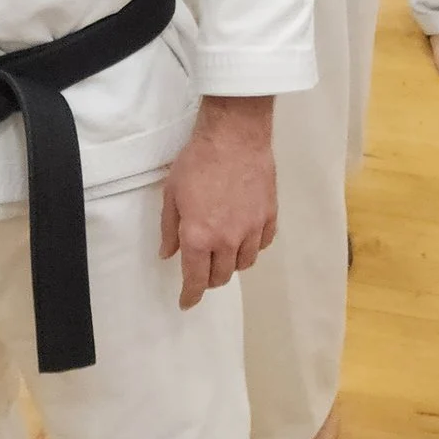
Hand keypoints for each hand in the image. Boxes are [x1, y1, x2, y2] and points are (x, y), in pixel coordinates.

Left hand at [160, 95, 275, 307]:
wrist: (234, 135)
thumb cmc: (197, 161)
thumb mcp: (172, 193)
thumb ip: (169, 228)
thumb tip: (168, 253)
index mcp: (198, 237)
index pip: (196, 280)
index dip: (190, 296)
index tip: (187, 303)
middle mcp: (227, 240)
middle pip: (221, 276)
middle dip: (209, 279)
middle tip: (202, 269)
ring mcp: (252, 229)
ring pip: (244, 263)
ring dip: (232, 264)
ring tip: (224, 252)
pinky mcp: (269, 215)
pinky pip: (263, 244)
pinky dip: (253, 246)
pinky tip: (246, 236)